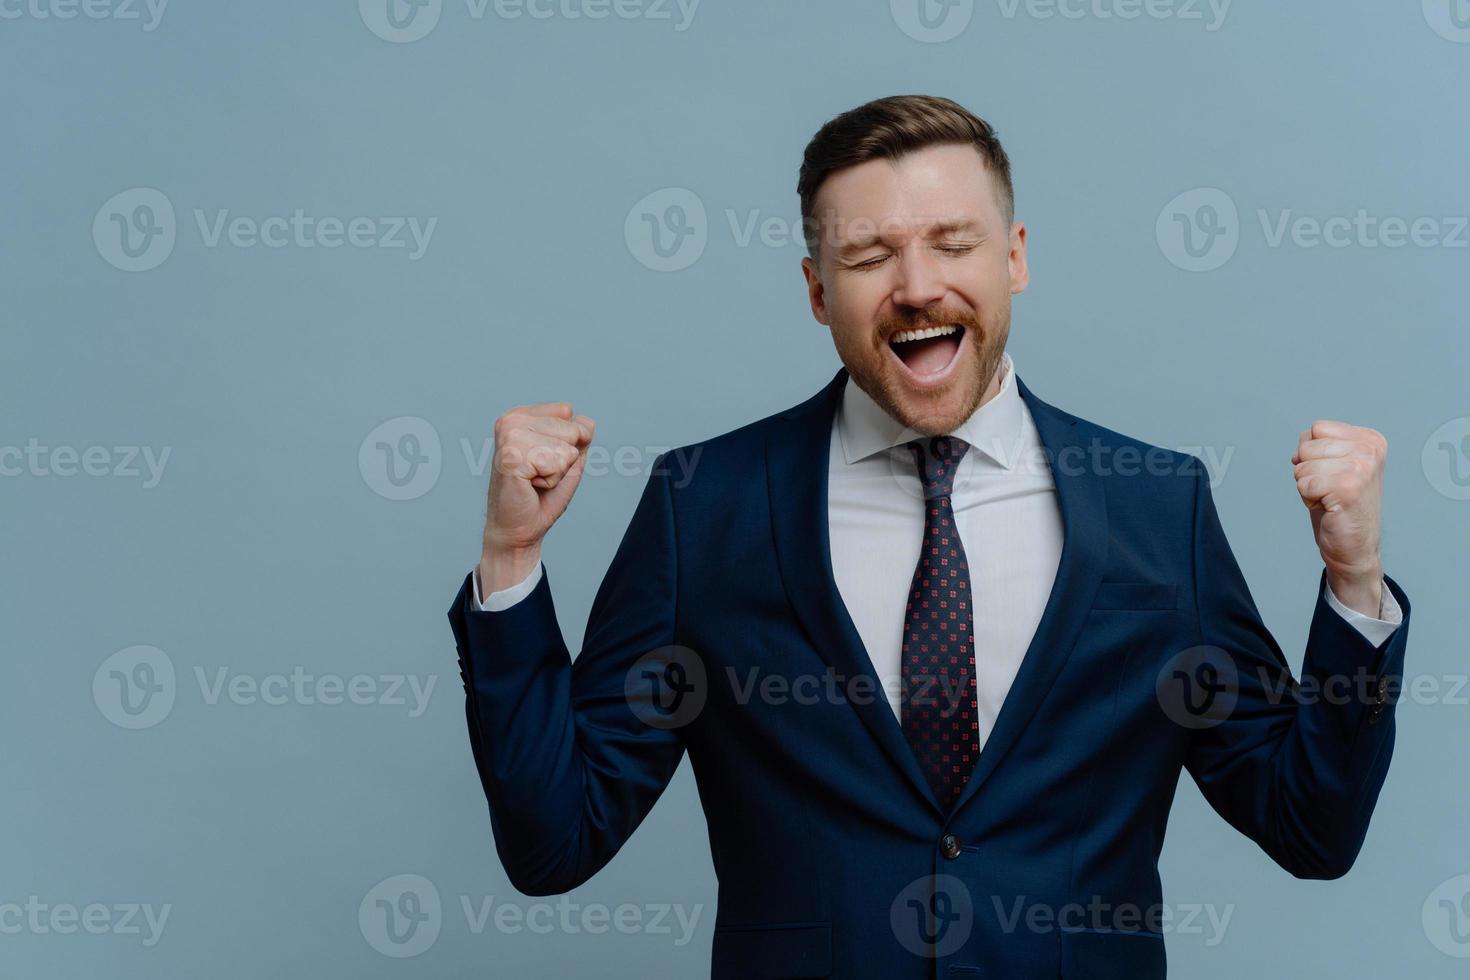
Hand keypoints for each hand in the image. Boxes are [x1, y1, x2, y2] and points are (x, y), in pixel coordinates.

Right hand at [480, 402, 595, 594]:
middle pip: (572, 429)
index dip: (568, 443)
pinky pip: (557, 463)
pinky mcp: (511, 456)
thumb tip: (585, 426)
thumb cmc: (541, 496)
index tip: (544, 460)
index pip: (568, 411)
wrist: (518, 529)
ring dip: (557, 471)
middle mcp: (511, 420)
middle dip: (564, 459)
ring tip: (534, 480)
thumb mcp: (568, 458)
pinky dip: (551, 481)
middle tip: (539, 474)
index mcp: (521, 416)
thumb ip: (580, 435)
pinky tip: (530, 486)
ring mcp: (509, 436)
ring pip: (567, 448)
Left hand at [1291, 420, 1386, 615]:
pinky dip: (1308, 499)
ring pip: (1302, 465)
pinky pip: (1303, 484)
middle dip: (1308, 471)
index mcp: (1370, 440)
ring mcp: (1361, 468)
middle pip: (1306, 446)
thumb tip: (1302, 442)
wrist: (1355, 547)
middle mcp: (1370, 450)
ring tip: (1330, 499)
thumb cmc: (1340, 505)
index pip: (1316, 429)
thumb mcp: (1332, 464)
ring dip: (1308, 486)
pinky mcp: (1348, 488)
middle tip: (1331, 490)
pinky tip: (1329, 508)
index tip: (1332, 474)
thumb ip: (1319, 444)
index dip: (1313, 455)